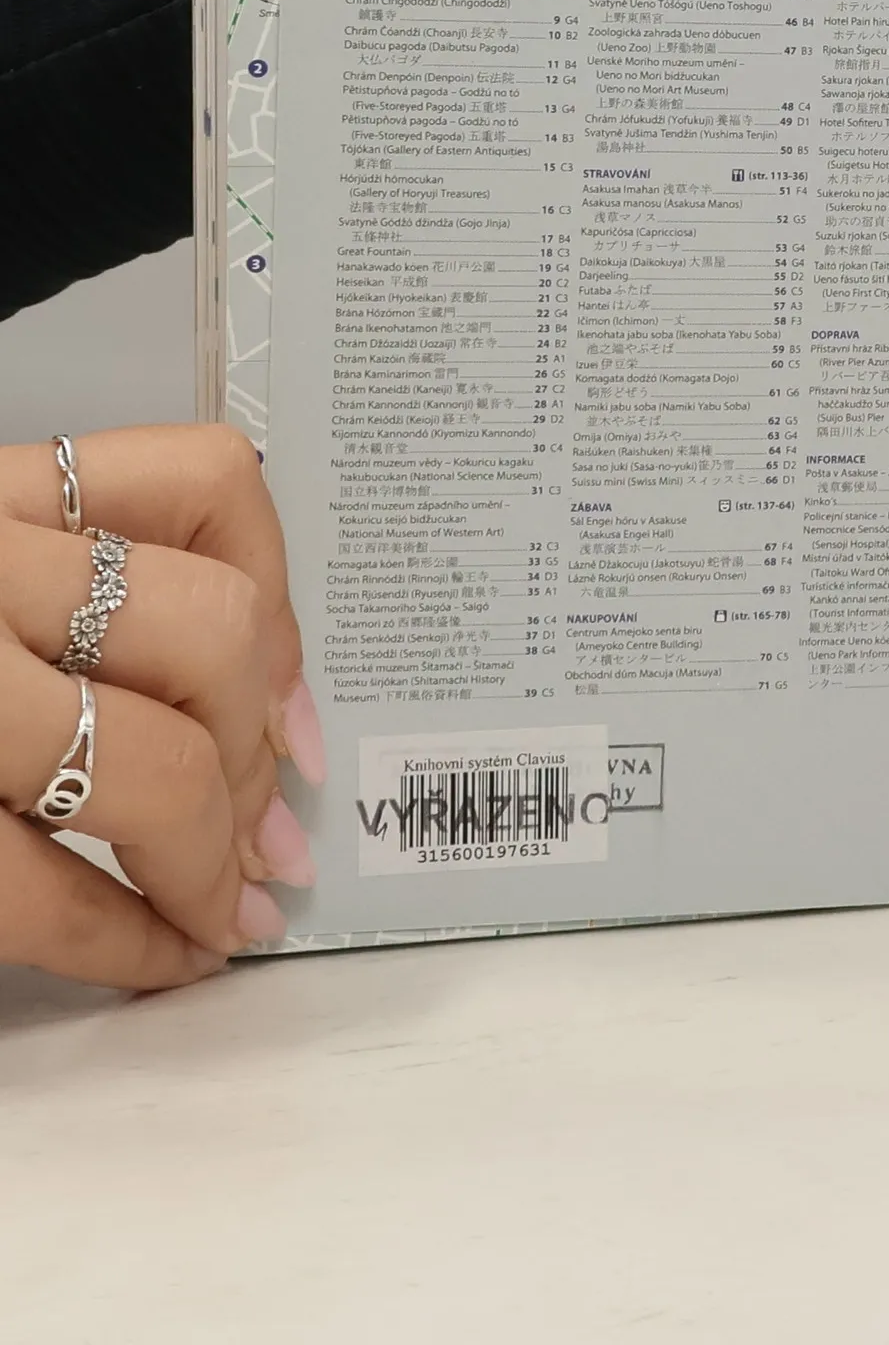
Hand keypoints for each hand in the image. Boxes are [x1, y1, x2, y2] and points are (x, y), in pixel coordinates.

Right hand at [0, 426, 321, 989]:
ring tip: (225, 906)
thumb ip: (76, 591)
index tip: (295, 704)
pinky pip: (40, 890)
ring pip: (154, 761)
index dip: (282, 602)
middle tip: (267, 827)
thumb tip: (267, 712)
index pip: (206, 483)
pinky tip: (159, 957)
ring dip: (214, 858)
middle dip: (262, 751)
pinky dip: (130, 942)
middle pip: (213, 634)